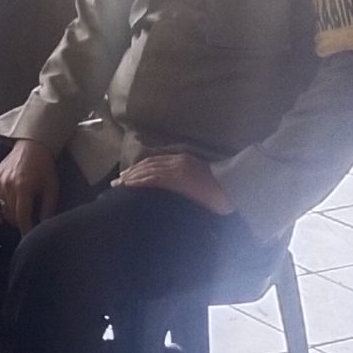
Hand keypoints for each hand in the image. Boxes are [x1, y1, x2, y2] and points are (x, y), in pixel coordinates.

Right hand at [0, 139, 59, 232]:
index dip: (27, 230)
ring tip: (21, 216)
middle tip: (30, 224)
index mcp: (24, 187)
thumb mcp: (52, 187)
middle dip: (21, 224)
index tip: (30, 239)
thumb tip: (45, 227)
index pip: (22, 217)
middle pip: (12, 215)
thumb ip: (48, 208)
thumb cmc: (44, 167)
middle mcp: (8, 186)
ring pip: (2, 210)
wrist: (32, 146)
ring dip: (12, 217)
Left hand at [115, 152, 234, 214]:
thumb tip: (178, 192)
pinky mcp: (178, 179)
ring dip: (132, 178)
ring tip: (120, 185)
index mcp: (183, 160)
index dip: (140, 168)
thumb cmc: (222, 189)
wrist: (234, 187)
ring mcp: (178, 169)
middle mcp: (178, 161)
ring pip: (148, 170)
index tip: (128, 176)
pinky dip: (140, 181)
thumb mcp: (201, 181)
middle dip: (131, 173)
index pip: (155, 162)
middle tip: (118, 181)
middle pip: (148, 164)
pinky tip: (130, 185)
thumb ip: (187, 183)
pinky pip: (154, 178)